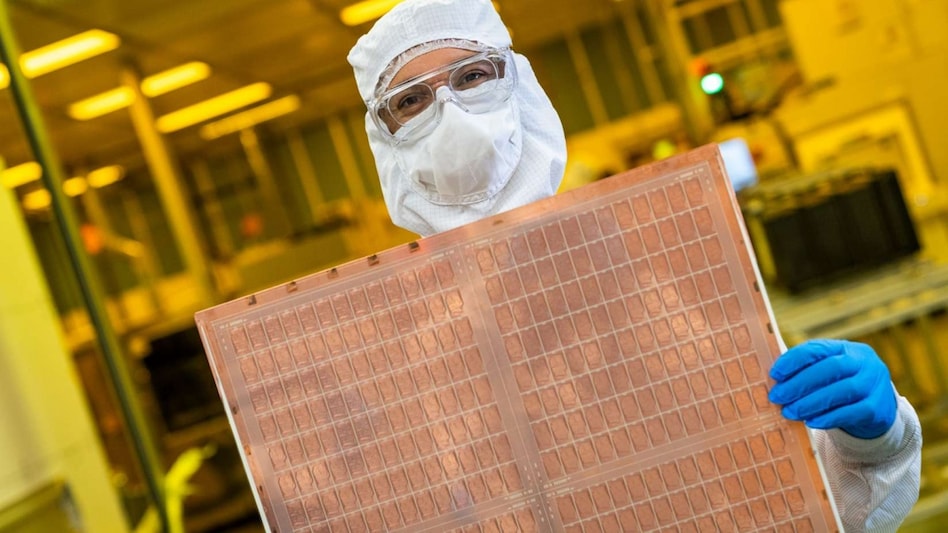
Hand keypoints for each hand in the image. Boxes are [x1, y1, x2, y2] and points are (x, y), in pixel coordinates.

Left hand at [768, 339, 896, 438]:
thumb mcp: (827, 373)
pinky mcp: (878, 408)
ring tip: (789, 412)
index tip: (774, 374)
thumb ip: (806, 371)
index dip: (794, 360)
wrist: (877, 408)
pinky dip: (828, 417)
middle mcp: (863, 362)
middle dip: (799, 383)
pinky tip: (810, 422)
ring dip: (810, 403)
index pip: (817, 348)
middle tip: (777, 396)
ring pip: (842, 391)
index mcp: (845, 348)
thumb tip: (775, 381)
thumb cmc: (840, 386)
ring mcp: (874, 384)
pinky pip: (851, 412)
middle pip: (831, 368)